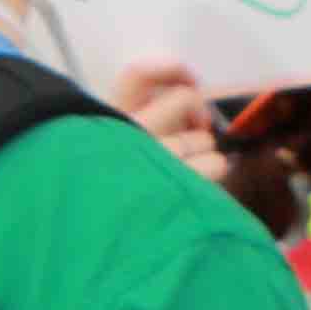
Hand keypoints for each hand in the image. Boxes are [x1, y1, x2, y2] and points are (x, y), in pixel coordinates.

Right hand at [110, 57, 228, 183]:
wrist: (96, 239)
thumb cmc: (104, 187)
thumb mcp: (104, 142)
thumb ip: (135, 110)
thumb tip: (181, 85)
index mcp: (106, 119)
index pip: (140, 74)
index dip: (170, 70)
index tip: (185, 78)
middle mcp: (128, 132)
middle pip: (186, 100)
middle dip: (194, 118)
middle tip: (187, 135)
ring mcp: (153, 158)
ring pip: (204, 137)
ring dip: (200, 153)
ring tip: (178, 172)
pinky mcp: (176, 183)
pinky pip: (214, 164)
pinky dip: (208, 175)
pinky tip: (187, 188)